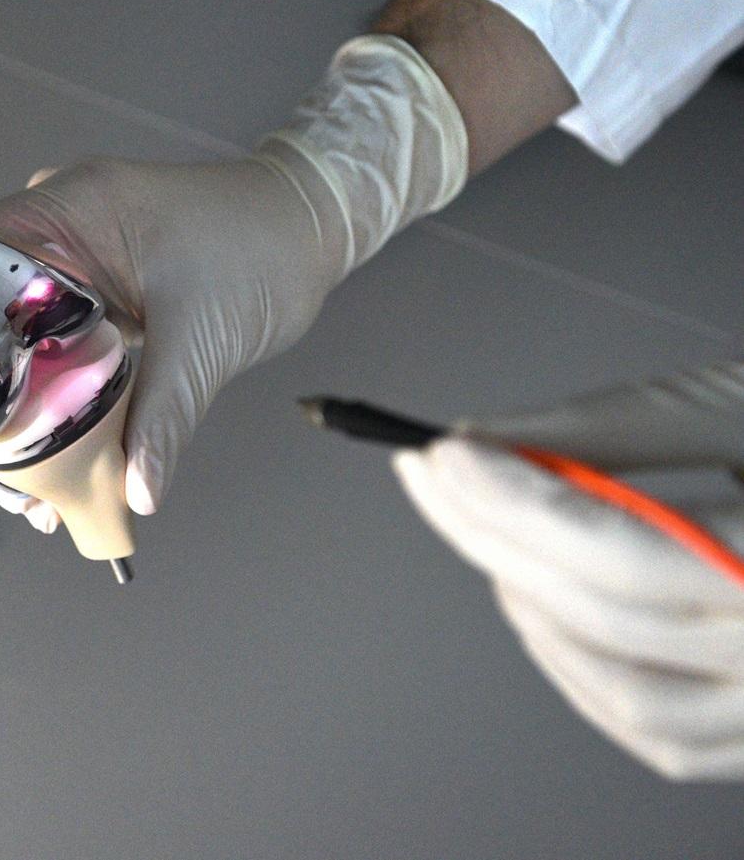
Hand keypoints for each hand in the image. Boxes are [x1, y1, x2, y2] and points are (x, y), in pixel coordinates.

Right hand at [0, 35, 465, 523]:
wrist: (312, 226)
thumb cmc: (263, 251)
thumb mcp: (207, 337)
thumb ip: (165, 415)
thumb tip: (135, 493)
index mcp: (69, 208)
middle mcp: (58, 225)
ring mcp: (74, 256)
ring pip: (12, 326)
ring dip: (9, 391)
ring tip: (11, 471)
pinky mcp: (95, 288)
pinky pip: (50, 336)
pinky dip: (46, 385)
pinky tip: (50, 448)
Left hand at [393, 362, 743, 779]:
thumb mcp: (741, 410)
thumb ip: (612, 432)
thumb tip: (480, 442)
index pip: (633, 553)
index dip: (521, 502)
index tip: (441, 451)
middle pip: (611, 614)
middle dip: (497, 536)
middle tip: (432, 475)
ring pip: (624, 690)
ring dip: (530, 606)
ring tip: (486, 531)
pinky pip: (662, 734)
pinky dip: (581, 672)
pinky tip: (542, 608)